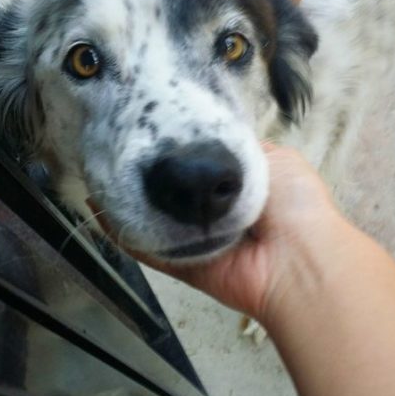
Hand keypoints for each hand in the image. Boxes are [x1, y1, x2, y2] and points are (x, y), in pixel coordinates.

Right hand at [107, 144, 342, 326]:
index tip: (152, 132)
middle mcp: (216, 214)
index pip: (202, 165)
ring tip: (100, 169)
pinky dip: (120, 231)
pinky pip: (145, 247)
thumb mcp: (273, 158)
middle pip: (175, 192)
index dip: (181, 150)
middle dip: (150, 173)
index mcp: (241, 186)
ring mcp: (196, 240)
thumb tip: (212, 142)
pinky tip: (98, 206)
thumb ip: (238, 149)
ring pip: (154, 219)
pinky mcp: (181, 263)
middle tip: (119, 147)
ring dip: (127, 199)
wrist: (296, 257)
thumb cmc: (293, 203)